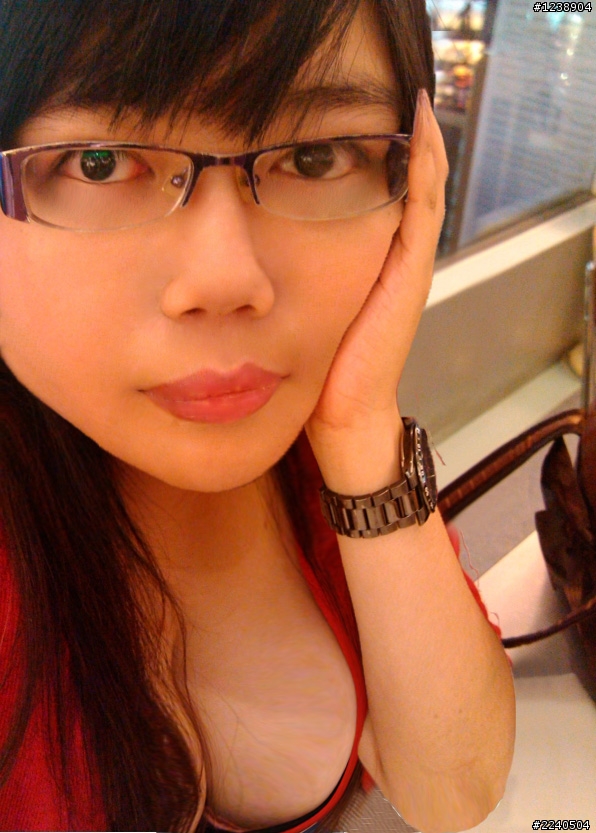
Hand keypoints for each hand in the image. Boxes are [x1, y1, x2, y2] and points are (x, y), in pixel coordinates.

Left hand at [306, 90, 448, 477]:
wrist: (340, 413)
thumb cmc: (313, 367)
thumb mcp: (298, 309)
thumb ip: (288, 277)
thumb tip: (240, 254)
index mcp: (363, 261)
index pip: (371, 193)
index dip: (363, 153)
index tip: (348, 117)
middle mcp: (391, 255)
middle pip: (401, 181)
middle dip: (394, 137)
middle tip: (391, 90)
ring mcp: (406, 261)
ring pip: (419, 185)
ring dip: (415, 140)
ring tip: (407, 96)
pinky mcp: (411, 271)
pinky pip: (423, 205)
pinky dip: (425, 165)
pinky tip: (417, 129)